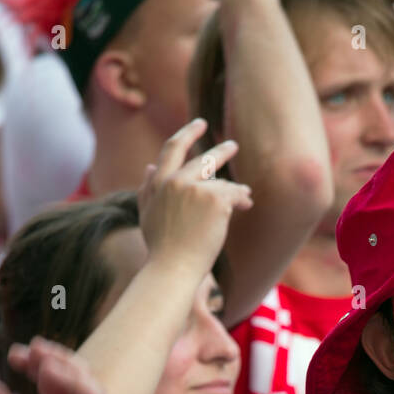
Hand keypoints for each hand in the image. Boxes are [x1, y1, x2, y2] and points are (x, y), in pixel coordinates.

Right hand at [137, 121, 252, 280]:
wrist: (172, 269)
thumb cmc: (161, 250)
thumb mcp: (147, 216)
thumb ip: (146, 189)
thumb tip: (149, 167)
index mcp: (159, 183)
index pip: (172, 149)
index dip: (187, 134)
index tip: (199, 124)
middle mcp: (176, 181)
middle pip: (203, 160)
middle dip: (221, 152)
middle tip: (233, 146)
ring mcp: (195, 189)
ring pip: (221, 182)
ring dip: (234, 187)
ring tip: (245, 193)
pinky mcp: (215, 200)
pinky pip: (234, 193)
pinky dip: (241, 197)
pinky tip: (247, 203)